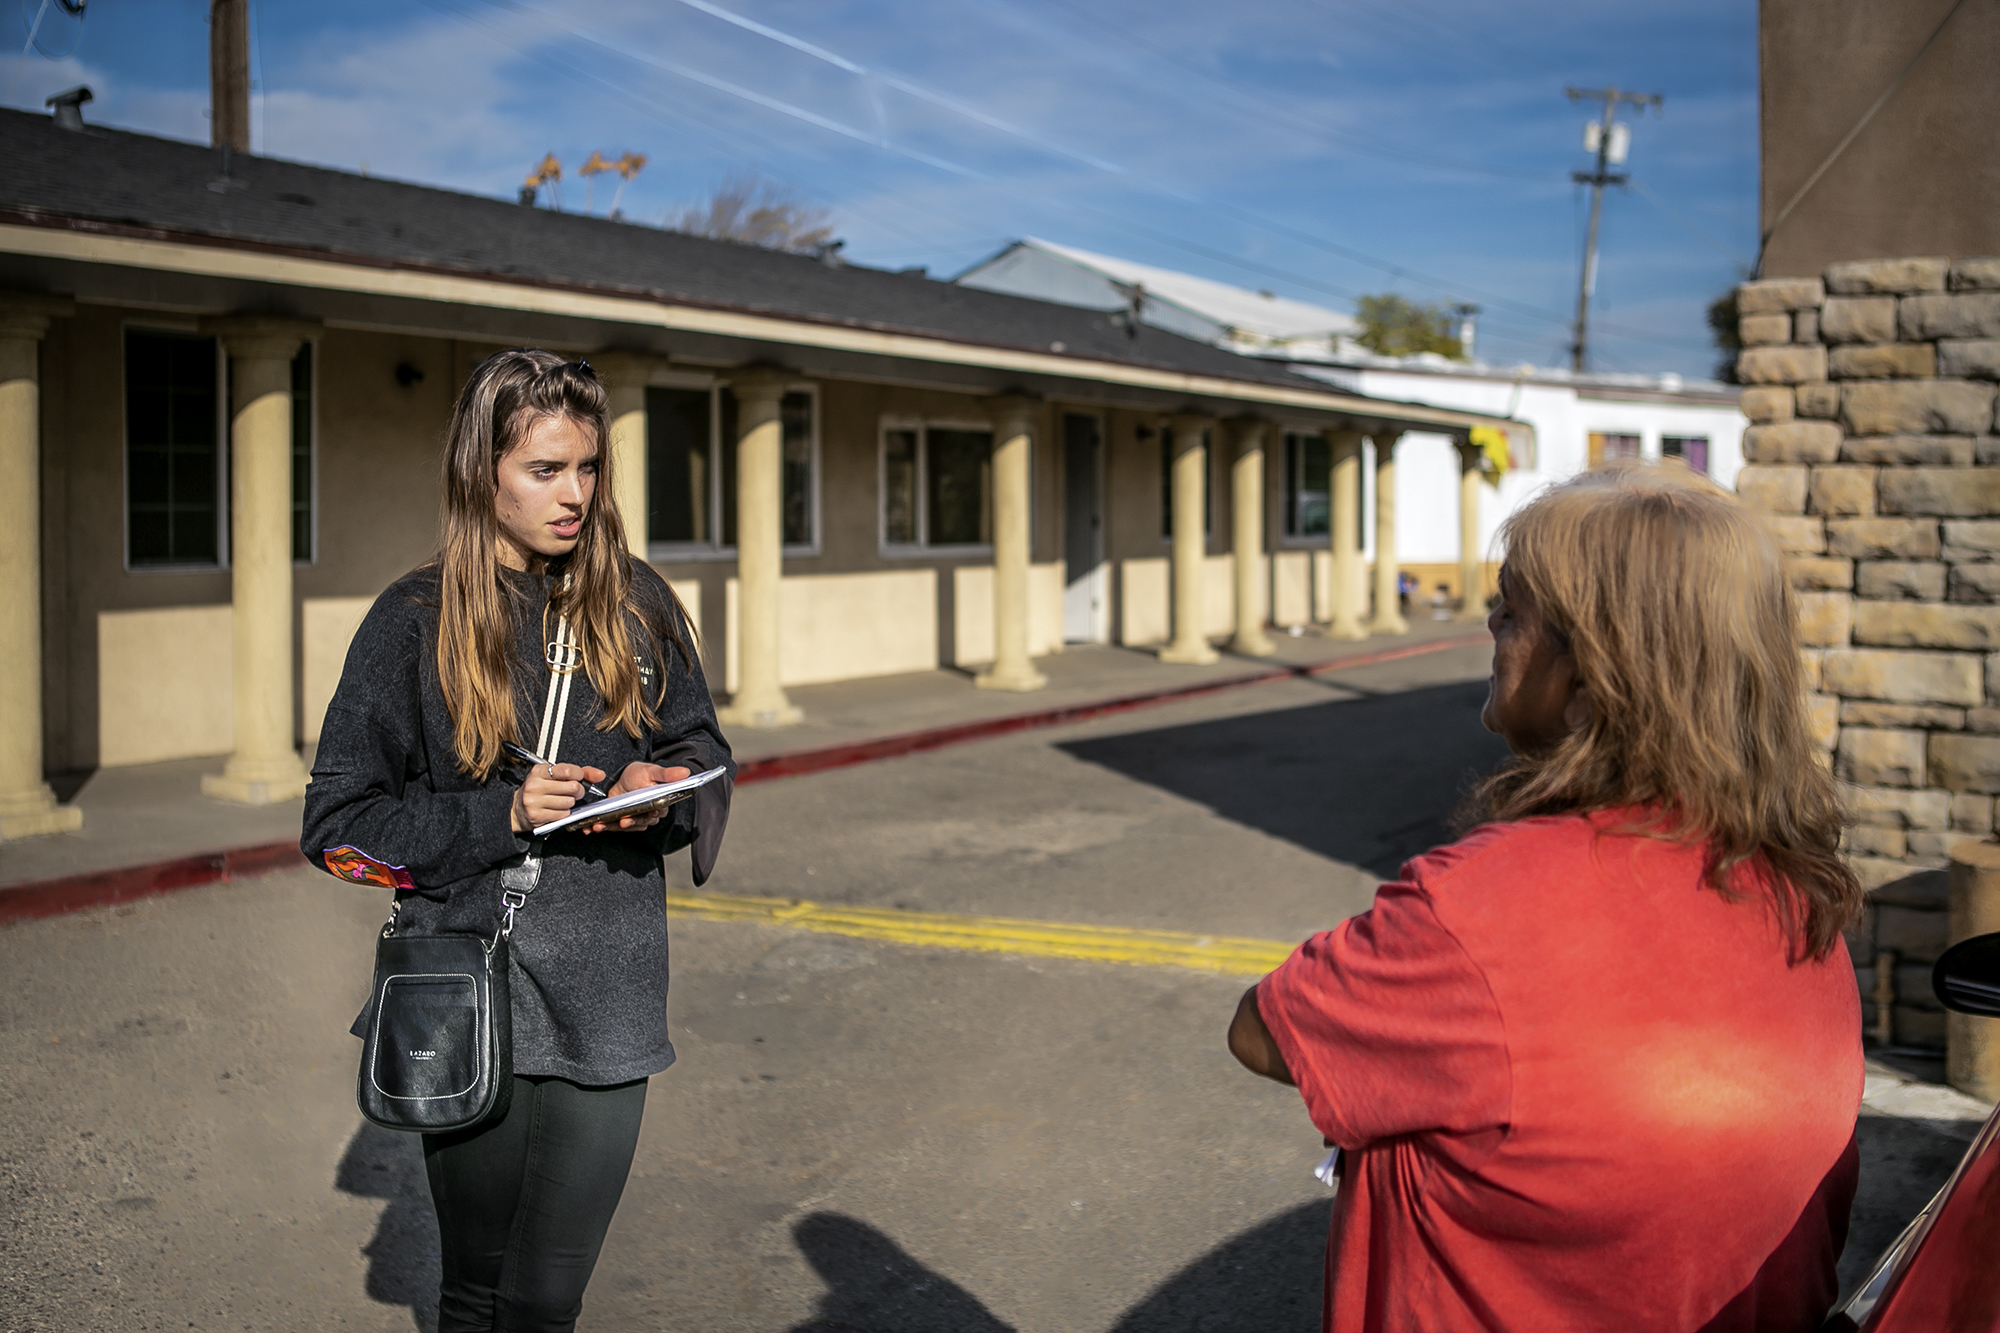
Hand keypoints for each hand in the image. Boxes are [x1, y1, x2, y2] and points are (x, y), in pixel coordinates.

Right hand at [511, 761, 607, 834]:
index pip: (567, 770)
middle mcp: (535, 785)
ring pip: (569, 802)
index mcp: (539, 771)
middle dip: (577, 791)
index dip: (579, 775)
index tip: (579, 778)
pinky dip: (564, 813)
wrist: (517, 809)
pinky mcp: (537, 816)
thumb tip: (599, 775)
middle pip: (572, 788)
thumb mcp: (553, 776)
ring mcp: (534, 801)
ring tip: (562, 800)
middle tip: (573, 792)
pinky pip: (562, 814)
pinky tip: (556, 809)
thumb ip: (578, 772)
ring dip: (570, 803)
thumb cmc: (539, 790)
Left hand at [570, 761, 691, 835]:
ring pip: (626, 826)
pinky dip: (603, 827)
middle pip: (642, 822)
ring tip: (600, 826)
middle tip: (623, 821)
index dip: (652, 814)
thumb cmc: (641, 773)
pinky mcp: (619, 820)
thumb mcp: (653, 771)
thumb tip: (686, 773)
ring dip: (613, 827)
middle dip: (631, 823)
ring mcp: (633, 819)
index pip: (658, 812)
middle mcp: (648, 814)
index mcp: (659, 803)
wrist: (621, 776)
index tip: (648, 813)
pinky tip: (593, 827)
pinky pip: (613, 826)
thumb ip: (667, 775)